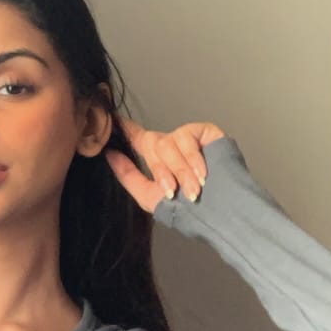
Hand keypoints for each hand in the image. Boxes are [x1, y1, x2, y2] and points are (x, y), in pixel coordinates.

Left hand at [104, 116, 226, 213]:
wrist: (221, 213)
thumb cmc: (188, 211)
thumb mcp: (149, 196)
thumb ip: (128, 175)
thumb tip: (110, 153)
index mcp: (158, 159)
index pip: (137, 138)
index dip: (124, 128)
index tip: (110, 118)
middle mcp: (172, 146)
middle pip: (152, 143)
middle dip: (161, 170)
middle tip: (172, 191)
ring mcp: (189, 138)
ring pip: (169, 143)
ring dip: (179, 170)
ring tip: (192, 190)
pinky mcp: (205, 132)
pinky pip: (188, 138)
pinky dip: (192, 159)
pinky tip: (203, 175)